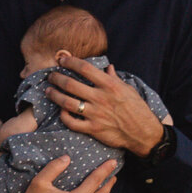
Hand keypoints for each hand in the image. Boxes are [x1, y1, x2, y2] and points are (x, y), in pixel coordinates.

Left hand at [46, 54, 164, 155]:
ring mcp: (95, 114)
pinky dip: (63, 115)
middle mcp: (100, 98)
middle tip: (51, 75)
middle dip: (56, 78)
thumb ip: (114, 78)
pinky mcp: (93, 129)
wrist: (143, 132)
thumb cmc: (136, 109)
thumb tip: (108, 67)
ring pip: (66, 102)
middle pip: (70, 84)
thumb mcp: (128, 89)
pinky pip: (71, 122)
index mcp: (109, 85)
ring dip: (54, 95)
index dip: (70, 61)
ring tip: (48, 91)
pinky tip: (60, 110)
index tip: (62, 59)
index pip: (85, 68)